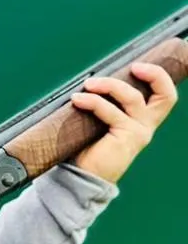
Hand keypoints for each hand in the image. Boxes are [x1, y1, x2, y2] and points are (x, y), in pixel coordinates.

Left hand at [71, 63, 178, 183]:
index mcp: (142, 121)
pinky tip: (78, 100)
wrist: (81, 178)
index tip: (138, 65)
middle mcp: (146, 126)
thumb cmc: (87, 149)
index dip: (158, 77)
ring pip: (132, 98)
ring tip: (88, 84)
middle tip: (132, 66)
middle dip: (154, 74)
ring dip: (109, 85)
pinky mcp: (125, 138)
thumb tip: (90, 80)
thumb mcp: (100, 123)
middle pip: (165, 96)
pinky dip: (93, 102)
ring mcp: (138, 132)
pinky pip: (110, 112)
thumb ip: (105, 105)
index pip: (164, 96)